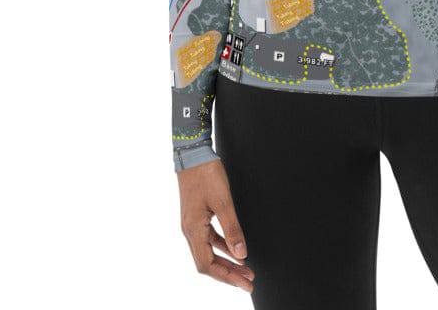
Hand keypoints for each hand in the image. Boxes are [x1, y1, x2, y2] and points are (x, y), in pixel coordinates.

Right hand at [177, 158, 254, 293]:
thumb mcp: (223, 201)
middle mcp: (190, 231)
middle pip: (207, 263)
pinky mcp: (197, 217)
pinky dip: (223, 247)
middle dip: (229, 274)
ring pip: (209, 252)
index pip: (208, 265)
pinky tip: (235, 250)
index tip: (244, 282)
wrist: (193, 154)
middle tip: (248, 281)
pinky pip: (210, 239)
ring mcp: (192, 224)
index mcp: (193, 230)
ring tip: (245, 269)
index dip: (227, 276)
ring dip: (227, 262)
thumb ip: (232, 229)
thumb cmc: (206, 174)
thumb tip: (241, 254)